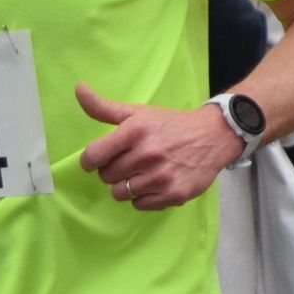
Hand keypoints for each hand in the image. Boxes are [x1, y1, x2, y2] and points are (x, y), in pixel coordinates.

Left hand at [75, 83, 237, 210]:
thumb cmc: (171, 124)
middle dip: (113, 170)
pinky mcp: (173, 195)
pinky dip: (143, 197)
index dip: (91, 160)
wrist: (215, 136)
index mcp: (135, 131)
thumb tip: (78, 88)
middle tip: (129, 161)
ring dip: (127, 185)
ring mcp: (161, 176)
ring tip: (142, 173)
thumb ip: (103, 107)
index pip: (93, 156)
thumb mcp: (138, 113)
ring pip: (120, 193)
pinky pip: (139, 205)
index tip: (98, 159)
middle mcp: (148, 154)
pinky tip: (154, 183)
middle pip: (106, 176)